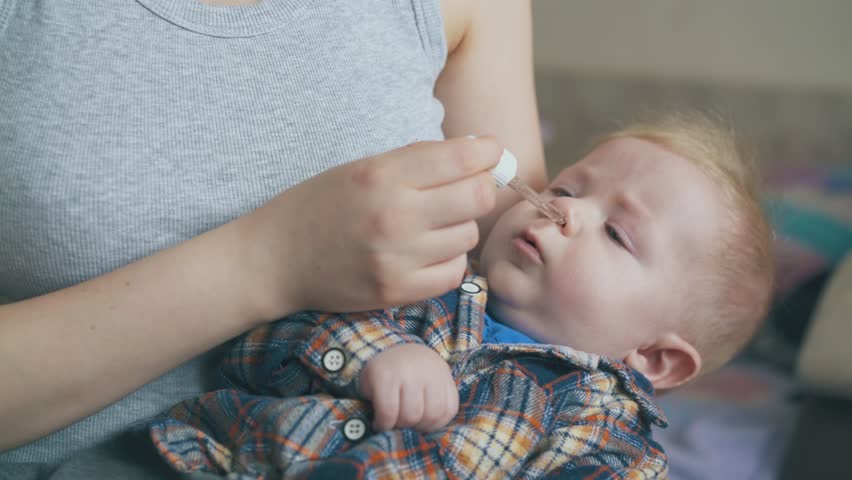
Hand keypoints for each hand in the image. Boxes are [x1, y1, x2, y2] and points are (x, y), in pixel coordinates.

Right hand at [240, 137, 500, 317]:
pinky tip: (427, 252)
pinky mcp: (397, 291)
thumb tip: (479, 152)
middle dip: (481, 187)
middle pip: (478, 196)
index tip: (490, 151)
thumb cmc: (321, 205)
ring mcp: (398, 258)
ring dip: (460, 227)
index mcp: (383, 175)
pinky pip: (454, 272)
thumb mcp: (363, 168)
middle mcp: (395, 215)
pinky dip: (448, 260)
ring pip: (468, 235)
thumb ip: (419, 161)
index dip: (488, 152)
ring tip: (432, 225)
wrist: (276, 259)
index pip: (462, 158)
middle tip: (466, 188)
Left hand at [359, 344, 458, 431]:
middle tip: (398, 423)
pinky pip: (450, 409)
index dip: (384, 425)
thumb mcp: (367, 383)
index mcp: (387, 373)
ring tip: (414, 423)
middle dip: (403, 426)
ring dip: (422, 426)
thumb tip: (376, 427)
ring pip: (433, 414)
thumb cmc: (385, 373)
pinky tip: (428, 419)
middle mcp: (412, 371)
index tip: (381, 425)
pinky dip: (440, 421)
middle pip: (412, 415)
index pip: (388, 411)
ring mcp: (433, 375)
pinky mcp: (449, 380)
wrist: (409, 351)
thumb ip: (368, 403)